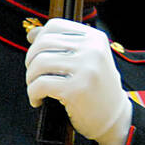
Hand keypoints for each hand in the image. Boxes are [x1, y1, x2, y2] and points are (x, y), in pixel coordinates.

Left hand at [26, 19, 131, 144]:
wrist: (114, 117)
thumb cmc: (96, 88)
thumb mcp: (86, 60)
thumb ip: (63, 44)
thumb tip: (32, 33)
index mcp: (95, 39)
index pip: (55, 26)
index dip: (40, 40)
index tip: (39, 57)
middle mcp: (93, 50)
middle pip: (43, 44)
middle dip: (31, 61)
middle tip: (35, 77)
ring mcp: (86, 69)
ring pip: (38, 63)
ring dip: (30, 79)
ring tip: (37, 89)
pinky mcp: (76, 89)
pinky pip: (39, 84)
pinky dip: (33, 94)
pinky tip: (39, 100)